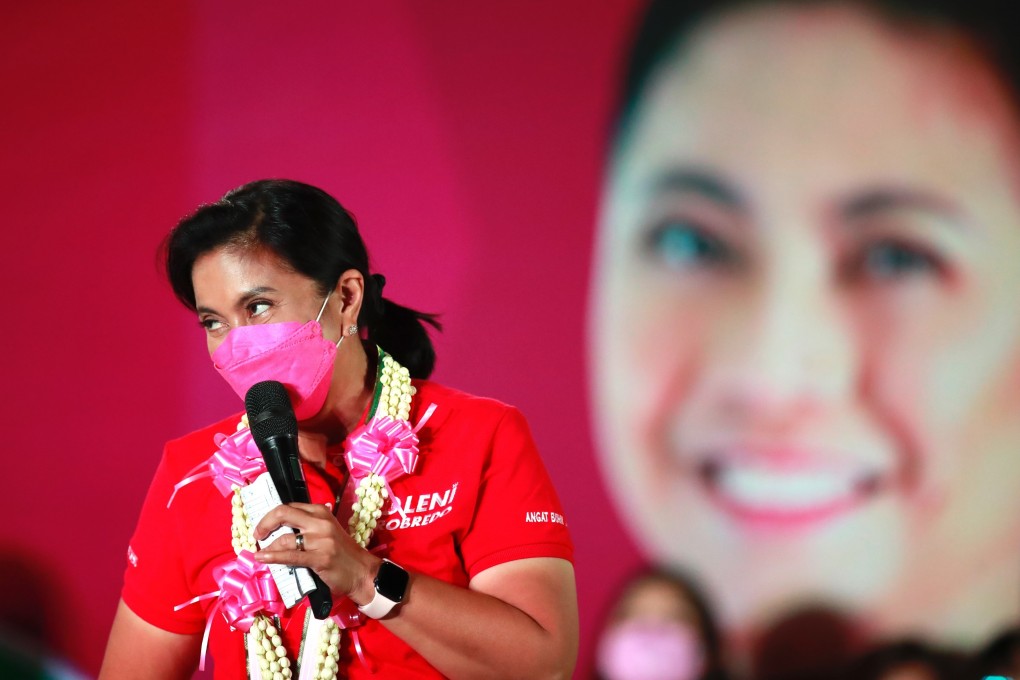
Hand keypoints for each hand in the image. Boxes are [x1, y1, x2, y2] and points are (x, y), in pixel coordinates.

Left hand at [253, 502, 379, 603]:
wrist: (362, 572)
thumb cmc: (343, 553)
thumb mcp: (327, 531)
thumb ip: (308, 526)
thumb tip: (280, 528)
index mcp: (321, 512)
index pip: (290, 506)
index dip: (271, 515)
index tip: (263, 525)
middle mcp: (320, 522)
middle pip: (283, 514)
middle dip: (264, 523)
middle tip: (257, 534)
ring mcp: (321, 540)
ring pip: (284, 538)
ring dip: (269, 546)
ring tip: (262, 553)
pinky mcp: (320, 558)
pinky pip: (290, 556)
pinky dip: (272, 557)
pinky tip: (262, 558)